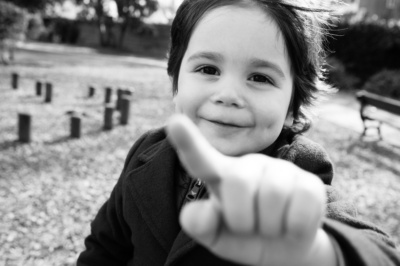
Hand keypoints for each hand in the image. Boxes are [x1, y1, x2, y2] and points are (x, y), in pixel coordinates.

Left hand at [166, 114, 336, 265]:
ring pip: (272, 194)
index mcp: (222, 176)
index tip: (174, 123)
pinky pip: (300, 209)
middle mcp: (250, 166)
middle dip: (242, 218)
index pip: (200, 158)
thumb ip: (201, 225)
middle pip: (239, 182)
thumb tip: (193, 214)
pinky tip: (291, 224)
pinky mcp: (310, 184)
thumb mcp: (217, 236)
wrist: (286, 249)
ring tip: (271, 225)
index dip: (187, 141)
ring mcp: (282, 172)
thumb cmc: (245, 237)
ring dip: (269, 226)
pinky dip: (293, 228)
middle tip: (249, 226)